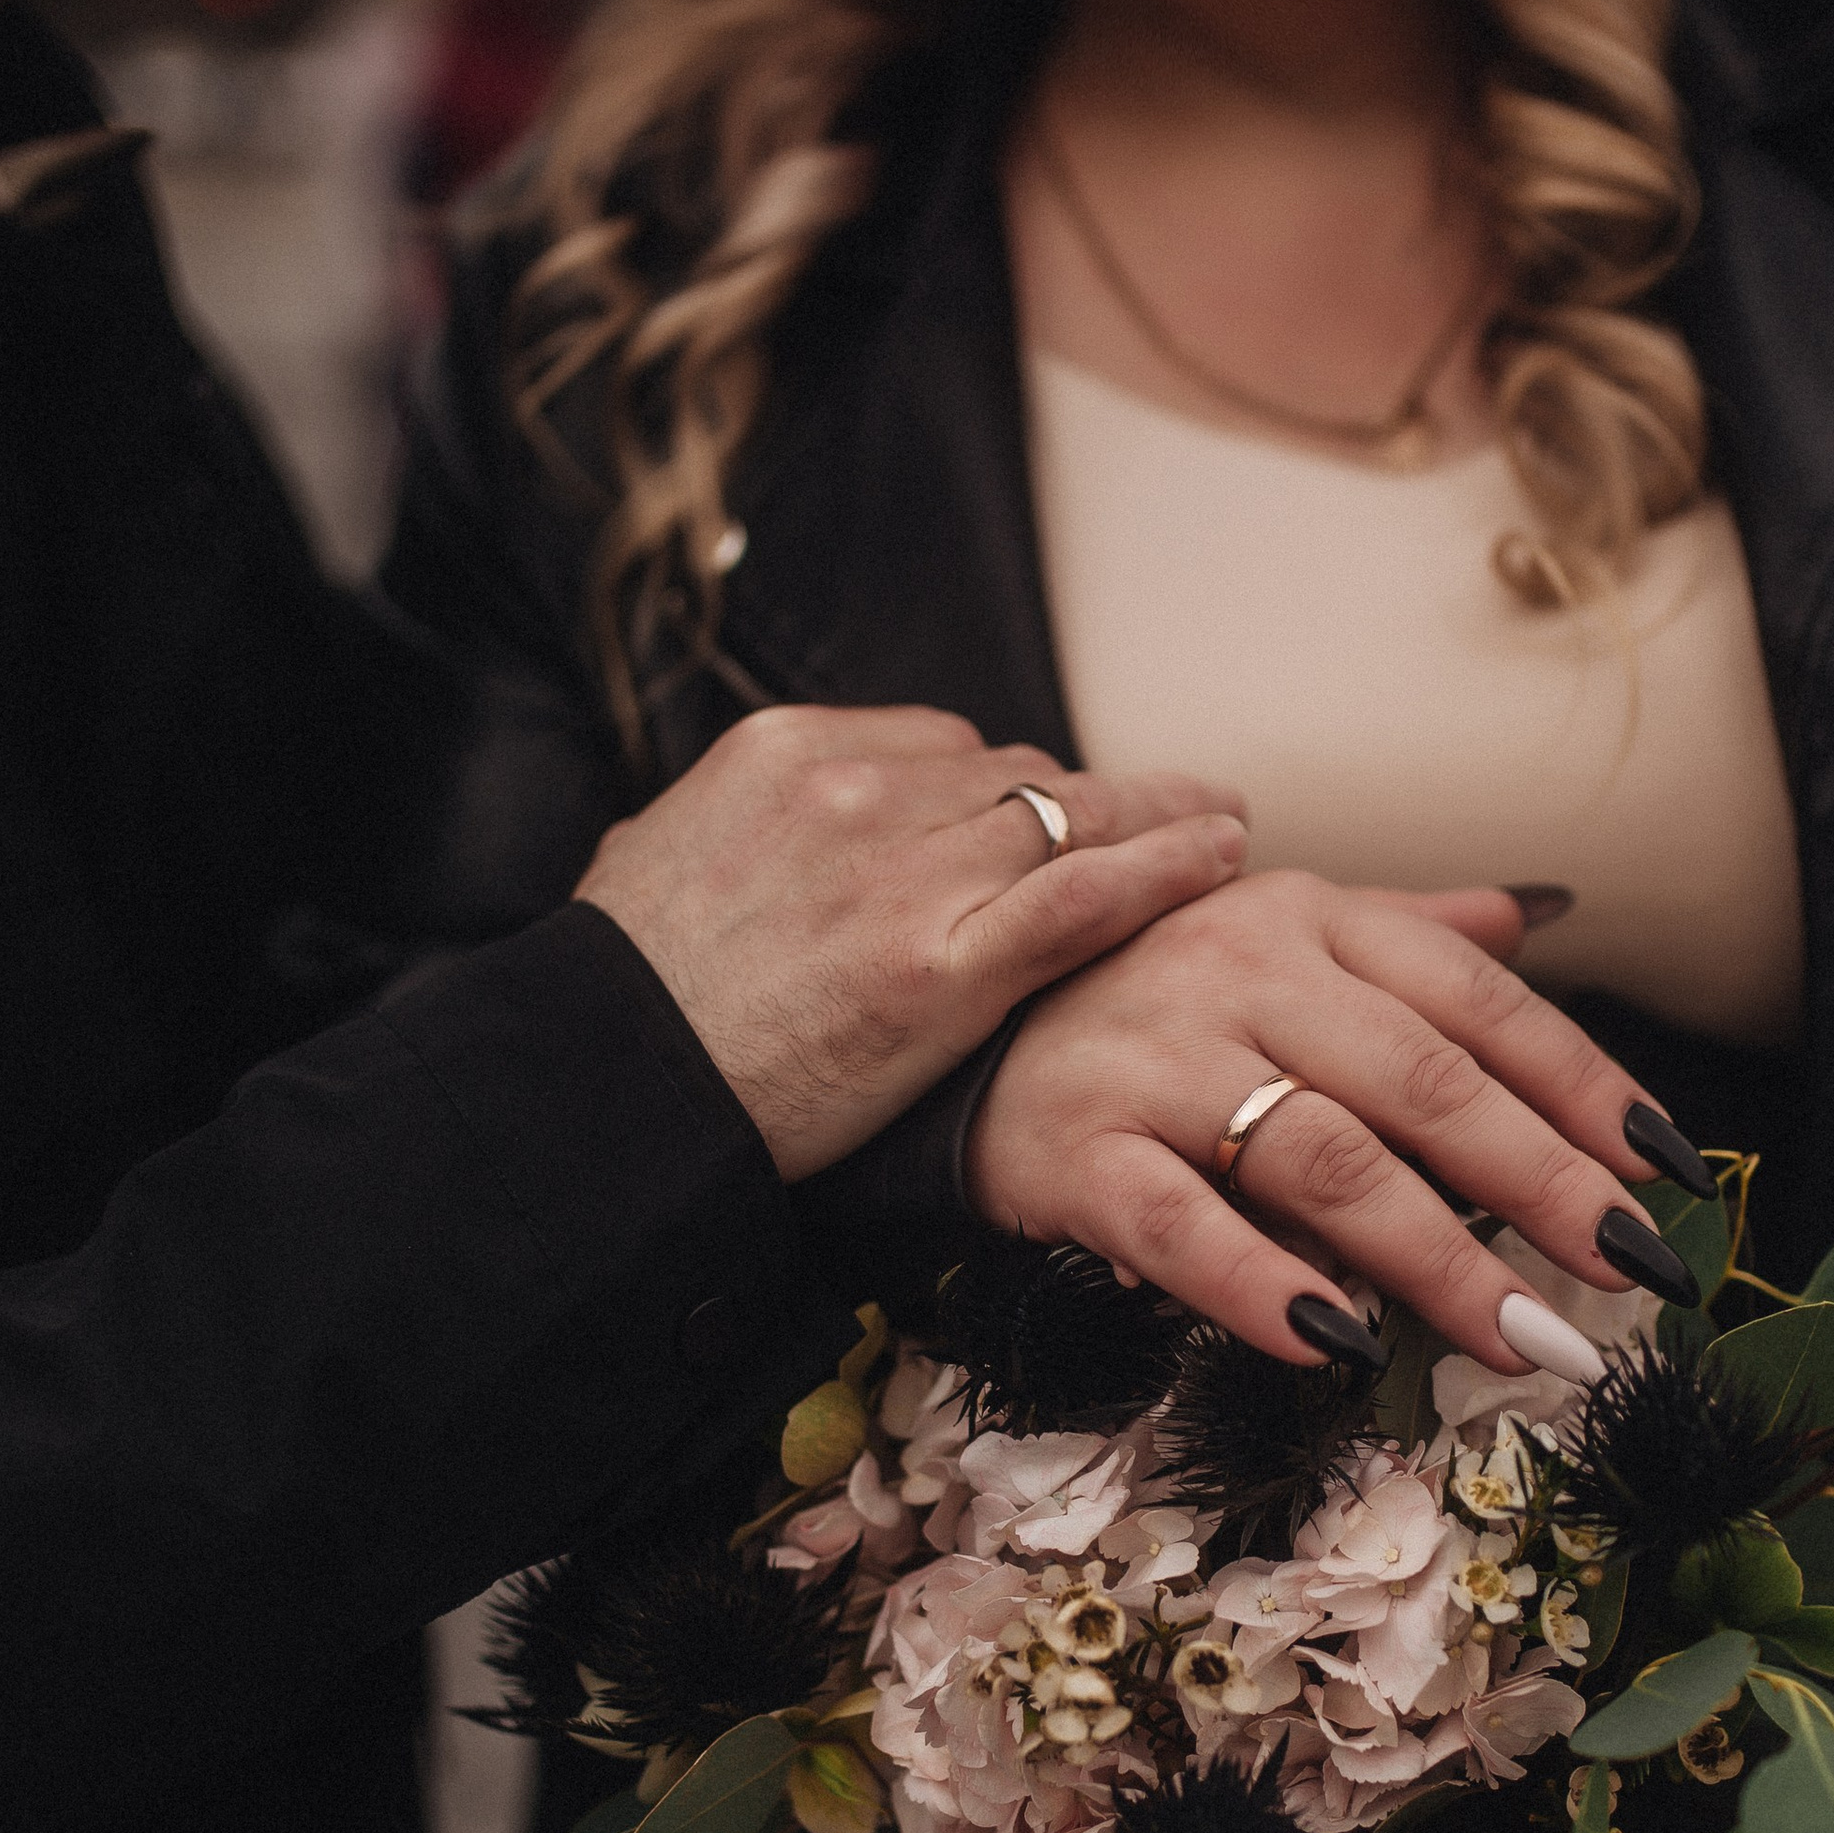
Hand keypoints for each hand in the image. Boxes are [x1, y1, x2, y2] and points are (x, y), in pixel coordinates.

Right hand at [577, 709, 1244, 1180]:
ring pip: (1069, 814)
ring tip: (1223, 818)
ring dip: (1159, 814)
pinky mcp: (943, 966)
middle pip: (1015, 774)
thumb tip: (748, 831)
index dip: (1005, 789)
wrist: (610, 1088)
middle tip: (1166, 813)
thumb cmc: (625, 1001)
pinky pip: (1085, 893)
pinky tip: (1222, 852)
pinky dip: (1166, 864)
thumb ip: (730, 829)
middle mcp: (853, 789)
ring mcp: (905, 873)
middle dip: (1090, 804)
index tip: (1044, 817)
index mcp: (784, 752)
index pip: (940, 744)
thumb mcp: (649, 862)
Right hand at [964, 868, 1684, 1366]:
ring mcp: (1156, 1064)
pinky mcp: (1076, 1154)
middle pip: (1420, 1084)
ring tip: (1520, 1335)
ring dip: (1434, 1257)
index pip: (1476, 1004)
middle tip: (1625, 1271)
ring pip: (1318, 1159)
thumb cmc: (1148, 993)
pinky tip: (1330, 1345)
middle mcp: (1242, 977)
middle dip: (1539, 1183)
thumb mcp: (1277, 935)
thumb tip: (1534, 922)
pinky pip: (1176, 1227)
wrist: (957, 1017)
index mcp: (1312, 921)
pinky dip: (1256, 1286)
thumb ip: (1408, 938)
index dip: (1581, 1088)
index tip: (1661, 1173)